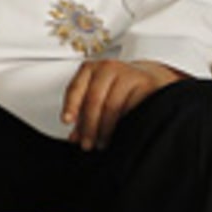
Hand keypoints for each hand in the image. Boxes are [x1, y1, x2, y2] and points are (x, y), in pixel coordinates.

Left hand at [62, 59, 179, 149]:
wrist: (146, 77)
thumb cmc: (117, 87)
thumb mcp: (97, 96)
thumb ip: (83, 115)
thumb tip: (75, 137)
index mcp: (91, 69)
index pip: (76, 87)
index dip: (70, 105)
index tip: (66, 121)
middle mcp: (108, 68)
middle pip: (94, 99)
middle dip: (89, 125)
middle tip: (87, 143)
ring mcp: (128, 74)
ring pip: (112, 105)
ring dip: (105, 128)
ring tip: (102, 142)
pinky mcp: (145, 83)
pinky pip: (131, 107)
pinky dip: (124, 123)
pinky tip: (120, 132)